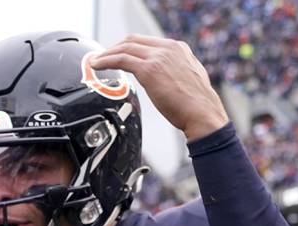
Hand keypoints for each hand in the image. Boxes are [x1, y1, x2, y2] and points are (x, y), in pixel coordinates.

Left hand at [91, 34, 228, 141]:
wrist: (202, 113)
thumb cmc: (195, 104)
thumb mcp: (186, 78)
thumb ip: (173, 71)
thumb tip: (161, 76)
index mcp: (178, 48)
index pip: (145, 42)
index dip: (126, 47)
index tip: (116, 54)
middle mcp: (168, 48)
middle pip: (132, 40)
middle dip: (114, 48)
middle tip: (101, 58)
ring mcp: (159, 57)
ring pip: (124, 48)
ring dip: (106, 54)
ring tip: (95, 62)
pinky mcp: (150, 69)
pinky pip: (121, 60)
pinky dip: (106, 61)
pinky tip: (97, 66)